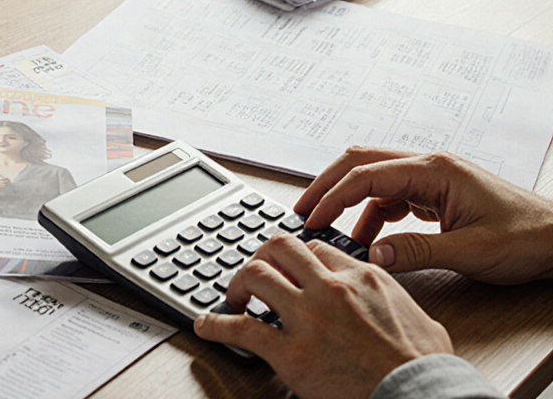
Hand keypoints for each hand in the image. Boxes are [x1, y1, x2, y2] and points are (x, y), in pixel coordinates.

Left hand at [194, 235, 452, 398]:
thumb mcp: (418, 318)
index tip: (288, 269)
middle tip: (253, 274)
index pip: (316, 248)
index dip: (297, 258)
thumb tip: (383, 300)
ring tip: (232, 298)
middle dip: (261, 256)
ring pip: (255, 275)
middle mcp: (332, 288)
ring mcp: (309, 318)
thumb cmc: (424, 368)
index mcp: (363, 277)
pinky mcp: (291, 353)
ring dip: (237, 285)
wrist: (420, 397)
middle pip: (280, 247)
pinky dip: (215, 325)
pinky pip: (240, 328)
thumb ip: (390, 299)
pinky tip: (206, 326)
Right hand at [295, 147, 552, 284]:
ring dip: (348, 199)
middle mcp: (430, 166)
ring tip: (326, 227)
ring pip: (374, 177)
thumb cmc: (529, 238)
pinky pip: (392, 196)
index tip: (311, 220)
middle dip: (328, 185)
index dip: (333, 197)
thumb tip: (374, 256)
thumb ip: (419, 251)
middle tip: (302, 211)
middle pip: (362, 162)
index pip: (368, 174)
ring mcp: (433, 178)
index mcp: (436, 170)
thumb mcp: (472, 251)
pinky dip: (371, 214)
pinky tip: (367, 239)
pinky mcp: (437, 194)